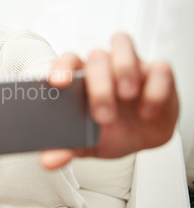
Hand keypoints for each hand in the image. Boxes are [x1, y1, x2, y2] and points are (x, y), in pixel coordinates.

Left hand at [40, 32, 178, 168]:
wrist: (139, 140)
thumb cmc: (108, 132)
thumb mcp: (85, 143)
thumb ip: (65, 148)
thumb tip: (47, 162)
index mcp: (80, 79)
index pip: (67, 61)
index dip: (61, 67)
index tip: (58, 83)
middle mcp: (104, 67)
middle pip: (96, 57)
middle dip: (99, 85)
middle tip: (103, 115)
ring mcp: (131, 66)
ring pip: (122, 45)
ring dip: (123, 68)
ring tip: (126, 96)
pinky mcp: (158, 73)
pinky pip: (159, 69)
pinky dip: (154, 89)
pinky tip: (147, 111)